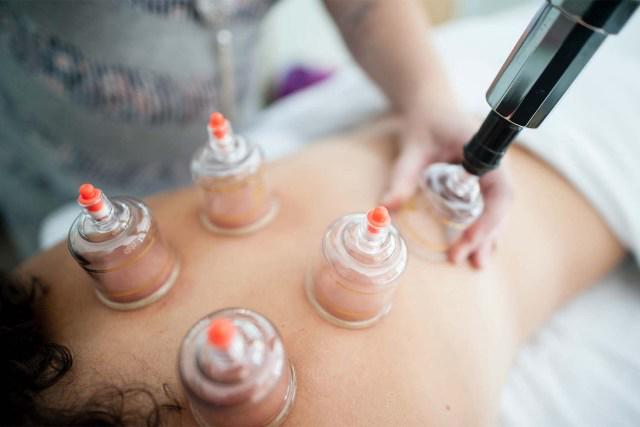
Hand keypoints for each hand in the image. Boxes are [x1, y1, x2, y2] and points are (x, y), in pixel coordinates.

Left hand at [381, 108, 512, 268]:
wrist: (431, 106)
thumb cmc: (425, 122)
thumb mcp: (412, 147)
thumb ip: (401, 176)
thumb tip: (385, 207)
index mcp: (486, 152)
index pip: (500, 192)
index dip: (489, 219)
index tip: (469, 240)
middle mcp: (495, 165)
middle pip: (499, 207)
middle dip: (485, 236)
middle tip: (467, 262)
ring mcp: (490, 174)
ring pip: (496, 210)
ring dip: (487, 237)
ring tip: (475, 263)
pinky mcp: (481, 182)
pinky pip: (487, 207)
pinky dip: (482, 227)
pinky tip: (475, 247)